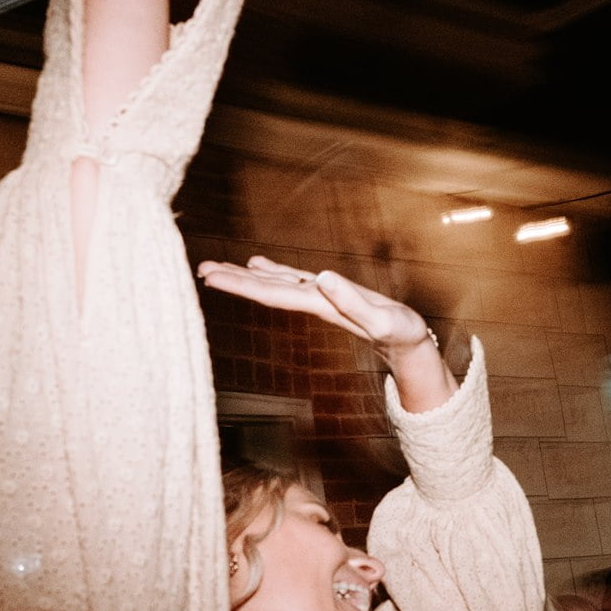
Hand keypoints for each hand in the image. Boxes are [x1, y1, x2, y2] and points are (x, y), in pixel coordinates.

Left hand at [196, 257, 433, 356]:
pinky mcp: (329, 293)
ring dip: (245, 276)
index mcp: (320, 305)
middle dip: (233, 280)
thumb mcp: (382, 319)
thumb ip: (354, 301)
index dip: (241, 285)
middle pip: (265, 289)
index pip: (272, 293)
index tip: (211, 278)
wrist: (410, 346)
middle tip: (200, 269)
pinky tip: (257, 264)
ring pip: (275, 283)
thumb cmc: (401, 334)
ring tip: (215, 267)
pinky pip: (294, 279)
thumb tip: (324, 277)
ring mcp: (320, 297)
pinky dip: (273, 270)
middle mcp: (313, 301)